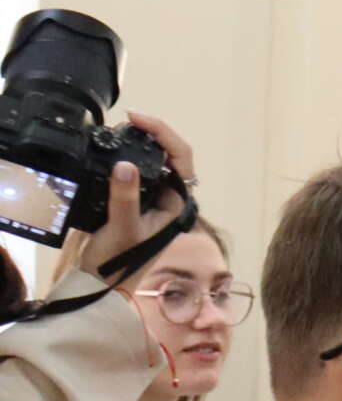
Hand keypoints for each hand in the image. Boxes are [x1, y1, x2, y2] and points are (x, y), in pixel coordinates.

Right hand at [64, 112, 197, 279]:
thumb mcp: (122, 228)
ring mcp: (152, 197)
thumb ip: (125, 198)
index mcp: (177, 202)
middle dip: (151, 132)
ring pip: (152, 159)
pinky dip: (125, 154)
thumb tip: (126, 166)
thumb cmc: (118, 261)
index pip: (181, 157)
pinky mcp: (134, 198)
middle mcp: (169, 197)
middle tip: (127, 119)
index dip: (163, 133)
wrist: (100, 280)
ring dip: (139, 141)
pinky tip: (111, 147)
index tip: (136, 120)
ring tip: (118, 128)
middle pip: (169, 153)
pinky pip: (135, 168)